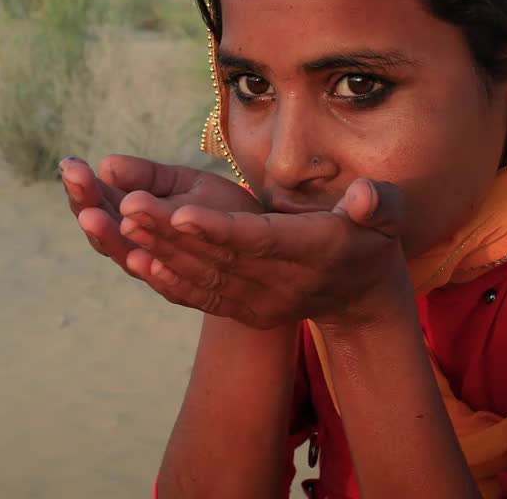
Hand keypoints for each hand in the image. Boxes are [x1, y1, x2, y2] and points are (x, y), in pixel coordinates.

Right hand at [59, 155, 261, 280]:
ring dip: (109, 237)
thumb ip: (146, 176)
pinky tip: (140, 259)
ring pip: (126, 257)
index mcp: (131, 217)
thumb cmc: (218, 211)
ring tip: (94, 215)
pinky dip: (153, 275)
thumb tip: (107, 165)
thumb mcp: (182, 184)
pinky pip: (166, 286)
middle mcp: (136, 247)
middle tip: (76, 179)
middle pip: (102, 229)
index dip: (82, 185)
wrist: (264, 252)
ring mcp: (157, 271)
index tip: (70, 164)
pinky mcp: (185, 291)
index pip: (96, 201)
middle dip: (87, 203)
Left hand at [118, 178, 410, 329]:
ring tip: (119, 219)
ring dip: (159, 249)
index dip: (219, 229)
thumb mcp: (387, 217)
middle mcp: (281, 282)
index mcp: (313, 251)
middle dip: (170, 231)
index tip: (180, 213)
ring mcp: (259, 301)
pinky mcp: (243, 310)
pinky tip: (134, 258)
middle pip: (218, 256)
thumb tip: (364, 196)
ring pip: (202, 274)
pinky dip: (167, 279)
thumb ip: (378, 204)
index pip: (259, 240)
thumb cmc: (373, 238)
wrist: (361, 296)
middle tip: (127, 203)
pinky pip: (200, 296)